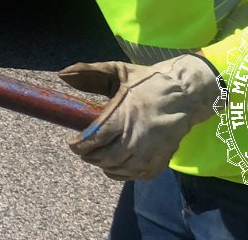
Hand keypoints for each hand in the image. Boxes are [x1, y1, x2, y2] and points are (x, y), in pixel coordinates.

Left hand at [59, 54, 220, 180]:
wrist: (186, 95)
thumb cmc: (149, 82)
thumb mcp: (118, 71)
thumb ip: (89, 72)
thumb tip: (61, 74)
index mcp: (123, 117)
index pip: (93, 140)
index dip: (78, 145)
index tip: (73, 142)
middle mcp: (135, 139)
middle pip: (102, 158)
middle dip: (89, 155)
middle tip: (84, 149)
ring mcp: (148, 154)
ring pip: (116, 169)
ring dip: (102, 164)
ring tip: (98, 155)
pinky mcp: (158, 163)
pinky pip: (132, 176)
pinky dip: (120, 172)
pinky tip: (115, 163)